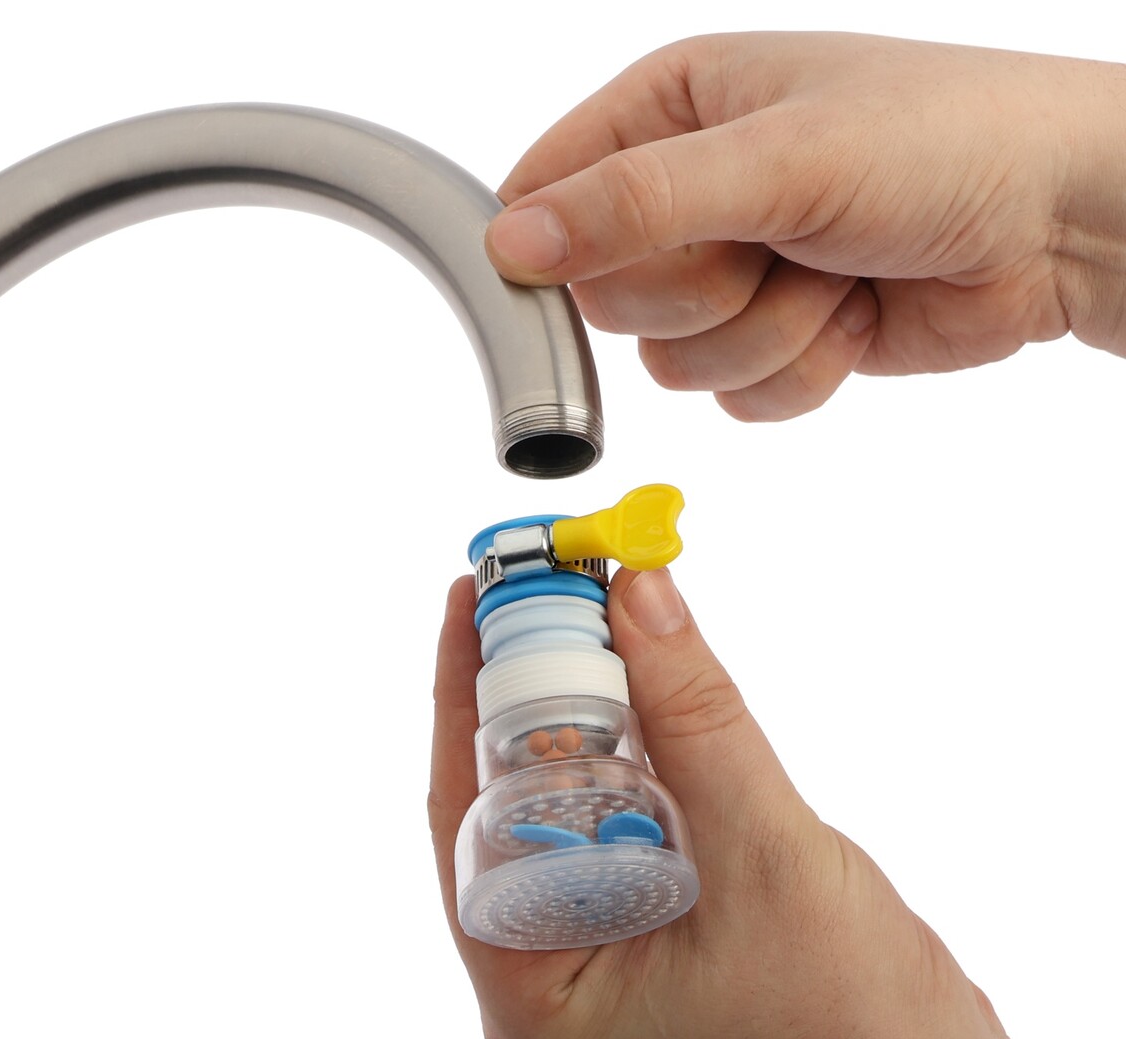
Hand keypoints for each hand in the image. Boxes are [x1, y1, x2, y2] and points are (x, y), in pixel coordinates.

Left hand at [428, 570, 1125, 1038]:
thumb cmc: (859, 1033)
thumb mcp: (764, 850)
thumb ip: (694, 713)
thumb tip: (638, 592)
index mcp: (532, 1001)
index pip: (465, 819)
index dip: (467, 697)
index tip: (470, 599)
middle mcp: (547, 990)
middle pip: (507, 812)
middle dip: (524, 697)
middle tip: (533, 592)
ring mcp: (597, 974)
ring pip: (565, 817)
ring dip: (580, 722)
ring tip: (579, 620)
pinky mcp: (646, 951)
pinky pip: (617, 838)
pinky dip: (628, 764)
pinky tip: (636, 694)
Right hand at [484, 33, 1125, 420]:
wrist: (1057, 220)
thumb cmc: (941, 143)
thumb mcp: (777, 159)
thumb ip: (635, 202)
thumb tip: (510, 241)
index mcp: (670, 111)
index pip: (547, 194)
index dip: (553, 251)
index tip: (590, 277)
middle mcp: (689, 193)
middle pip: (610, 297)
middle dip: (702, 291)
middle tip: (776, 243)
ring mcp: (730, 272)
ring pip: (672, 361)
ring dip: (764, 333)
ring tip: (833, 272)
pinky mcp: (771, 338)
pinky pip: (732, 398)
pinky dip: (798, 371)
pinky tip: (852, 313)